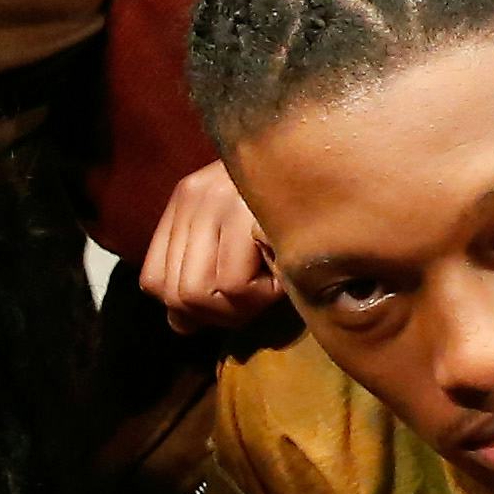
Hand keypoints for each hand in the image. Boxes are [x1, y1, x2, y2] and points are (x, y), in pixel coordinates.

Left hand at [138, 160, 286, 331]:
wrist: (339, 167)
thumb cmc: (299, 213)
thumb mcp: (240, 243)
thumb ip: (202, 278)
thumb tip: (180, 326)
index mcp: (186, 200)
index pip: (154, 281)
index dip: (190, 309)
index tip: (233, 299)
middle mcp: (194, 195)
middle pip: (176, 295)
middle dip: (220, 314)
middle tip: (258, 297)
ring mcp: (217, 200)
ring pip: (200, 294)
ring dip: (243, 305)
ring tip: (272, 280)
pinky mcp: (244, 211)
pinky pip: (232, 285)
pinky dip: (262, 294)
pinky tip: (284, 269)